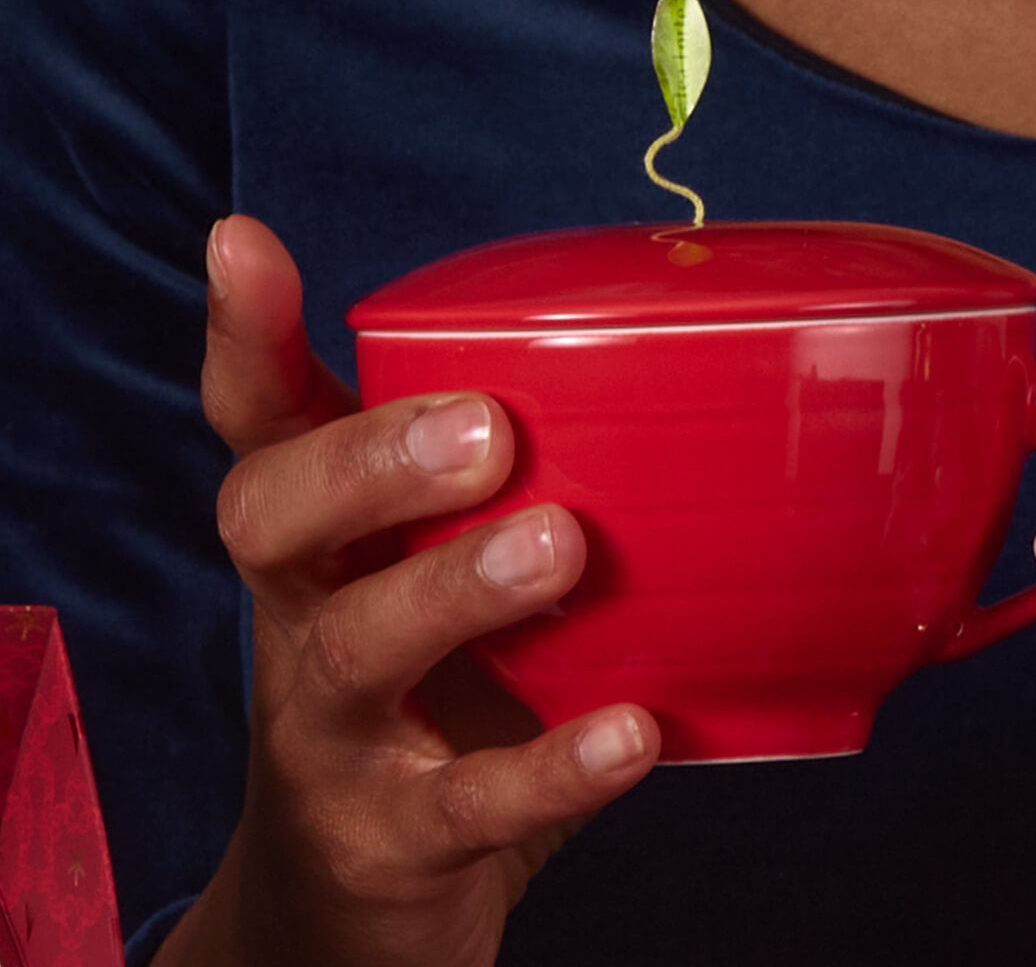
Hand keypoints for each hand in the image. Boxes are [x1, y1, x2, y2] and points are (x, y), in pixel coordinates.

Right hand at [153, 216, 659, 966]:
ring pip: (355, 650)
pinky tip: (631, 732)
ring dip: (452, 588)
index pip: (259, 430)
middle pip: (274, 520)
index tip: (246, 243)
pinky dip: (553, 768)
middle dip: (366, 462)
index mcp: (322, 549)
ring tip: (556, 545)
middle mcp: (303, 624)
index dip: (244, 339)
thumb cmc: (439, 710)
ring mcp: (334, 738)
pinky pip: (469, 801)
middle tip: (484, 429)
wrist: (363, 904)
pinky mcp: (393, 840)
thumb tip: (682, 405)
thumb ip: (520, 508)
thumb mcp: (448, 594)